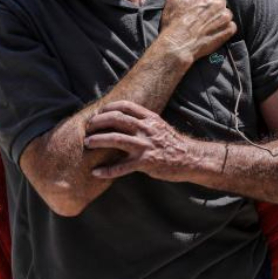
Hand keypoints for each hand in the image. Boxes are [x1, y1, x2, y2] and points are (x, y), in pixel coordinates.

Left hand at [84, 101, 199, 180]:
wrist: (190, 158)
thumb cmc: (172, 143)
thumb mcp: (159, 125)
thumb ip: (143, 120)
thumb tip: (123, 118)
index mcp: (150, 118)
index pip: (125, 106)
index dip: (108, 108)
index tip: (98, 113)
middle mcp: (147, 129)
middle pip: (117, 119)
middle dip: (98, 122)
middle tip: (88, 128)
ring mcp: (146, 145)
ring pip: (116, 139)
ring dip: (98, 140)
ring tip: (87, 143)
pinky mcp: (146, 163)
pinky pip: (122, 167)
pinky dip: (107, 170)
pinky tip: (96, 172)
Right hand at [157, 0, 234, 63]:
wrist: (177, 46)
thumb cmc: (173, 22)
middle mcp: (218, 4)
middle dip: (214, 4)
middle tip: (203, 14)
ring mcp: (224, 18)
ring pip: (227, 12)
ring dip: (219, 16)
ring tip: (207, 24)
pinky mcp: (228, 31)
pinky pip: (231, 25)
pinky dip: (224, 27)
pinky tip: (213, 31)